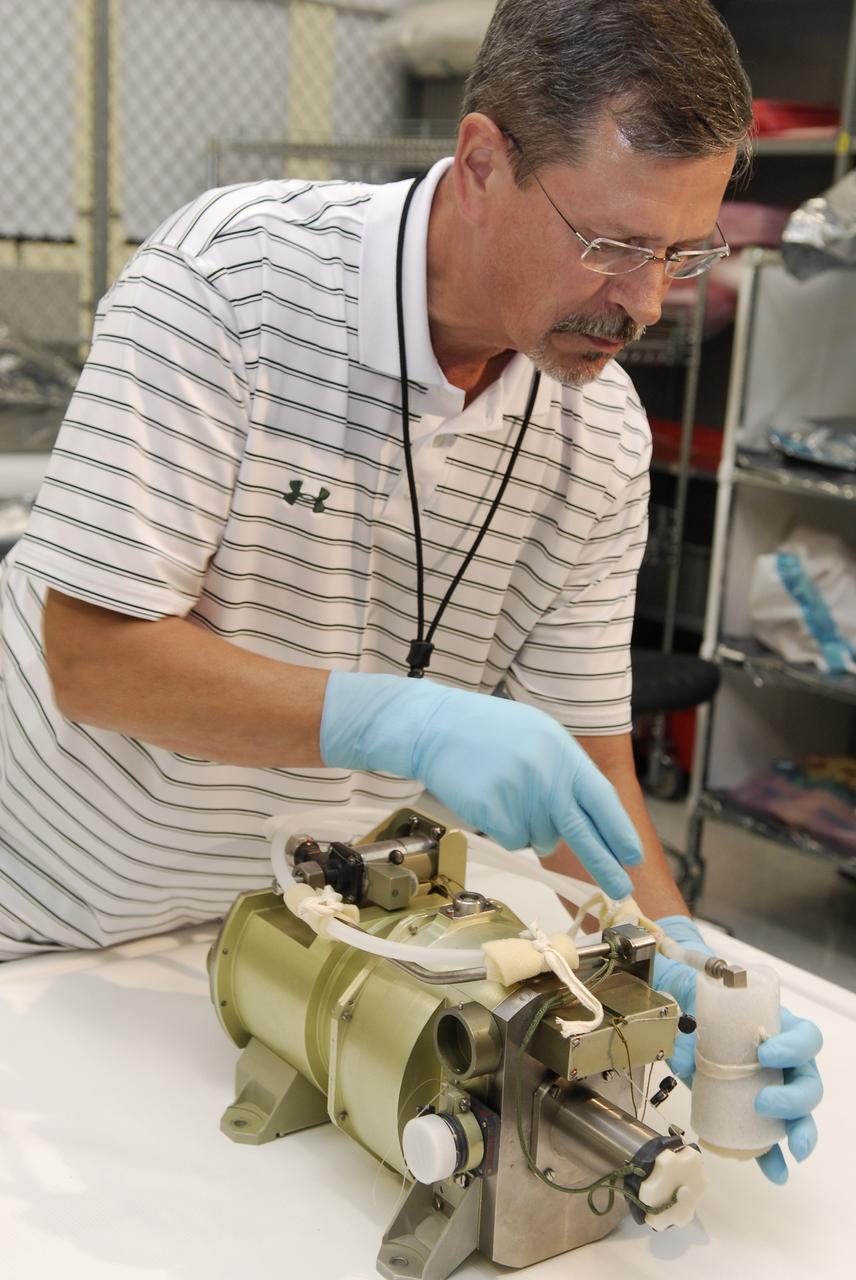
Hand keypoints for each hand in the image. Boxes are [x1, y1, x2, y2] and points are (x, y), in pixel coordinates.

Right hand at [320, 671, 641, 898]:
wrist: (438, 726)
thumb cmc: (491, 731)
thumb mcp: (541, 737)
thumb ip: (566, 772)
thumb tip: (593, 818)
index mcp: (563, 755)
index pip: (602, 801)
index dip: (619, 832)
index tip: (632, 857)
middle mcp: (546, 777)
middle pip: (582, 833)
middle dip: (604, 866)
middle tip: (620, 890)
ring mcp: (519, 796)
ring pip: (540, 838)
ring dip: (530, 826)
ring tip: (509, 792)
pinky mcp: (492, 812)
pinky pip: (512, 839)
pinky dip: (504, 828)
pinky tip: (492, 799)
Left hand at [653, 915, 822, 1182]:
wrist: (677, 1014)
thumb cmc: (693, 999)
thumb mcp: (688, 994)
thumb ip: (682, 1013)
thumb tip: (682, 1050)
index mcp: (774, 1023)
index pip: (804, 1035)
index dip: (794, 1046)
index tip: (763, 1052)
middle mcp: (780, 1057)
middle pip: (808, 1080)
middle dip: (795, 1097)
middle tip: (762, 1102)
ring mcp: (768, 1085)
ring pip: (799, 1112)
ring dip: (799, 1130)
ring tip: (792, 1148)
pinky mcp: (750, 1111)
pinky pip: (770, 1138)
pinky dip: (774, 1157)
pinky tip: (775, 1173)